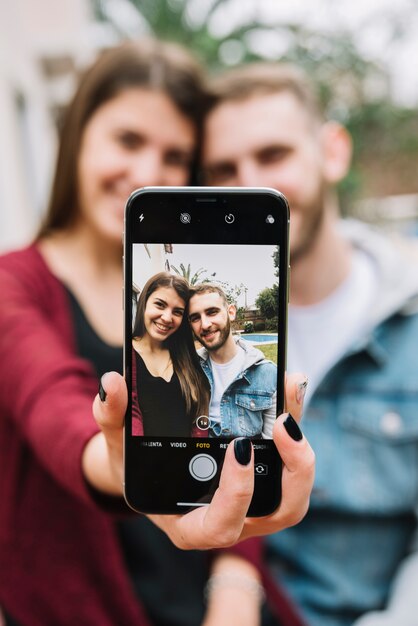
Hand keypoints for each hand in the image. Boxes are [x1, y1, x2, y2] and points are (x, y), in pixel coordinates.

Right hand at [86, 371, 314, 548]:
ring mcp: (252, 506)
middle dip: (292, 470)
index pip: (221, 526)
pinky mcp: (264, 485)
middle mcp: (231, 522)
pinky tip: (287, 392)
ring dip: (301, 452)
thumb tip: (111, 383)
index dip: (236, 494)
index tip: (239, 447)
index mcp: (192, 525)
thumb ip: (111, 417)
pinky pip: (290, 469)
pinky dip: (295, 435)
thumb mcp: (118, 445)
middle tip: (284, 422)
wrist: (151, 475)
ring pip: (293, 496)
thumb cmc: (136, 468)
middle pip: (279, 514)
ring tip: (291, 401)